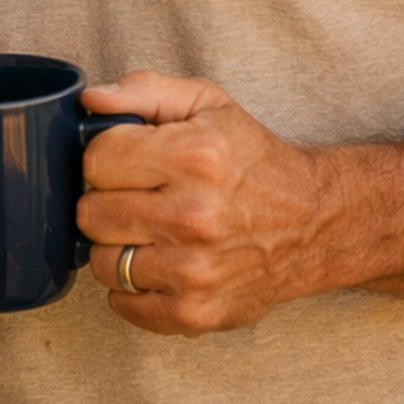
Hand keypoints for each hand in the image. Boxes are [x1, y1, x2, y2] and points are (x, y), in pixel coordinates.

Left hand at [77, 71, 327, 334]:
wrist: (314, 223)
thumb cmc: (253, 160)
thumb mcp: (208, 104)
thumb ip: (144, 90)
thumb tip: (90, 101)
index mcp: (193, 157)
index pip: (96, 160)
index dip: (106, 157)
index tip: (129, 161)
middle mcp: (192, 216)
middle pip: (90, 213)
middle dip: (107, 201)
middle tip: (138, 197)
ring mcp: (193, 271)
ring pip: (100, 262)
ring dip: (117, 246)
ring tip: (149, 232)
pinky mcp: (195, 312)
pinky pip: (122, 304)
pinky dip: (130, 288)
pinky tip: (158, 265)